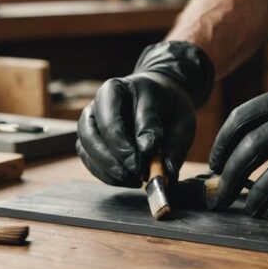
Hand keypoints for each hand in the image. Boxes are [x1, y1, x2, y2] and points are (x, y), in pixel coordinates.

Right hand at [76, 41, 213, 186]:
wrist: (162, 101)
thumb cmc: (170, 109)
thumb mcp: (181, 120)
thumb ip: (173, 145)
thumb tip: (163, 172)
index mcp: (117, 88)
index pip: (116, 115)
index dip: (130, 138)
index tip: (149, 153)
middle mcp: (98, 102)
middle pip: (94, 131)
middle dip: (116, 156)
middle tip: (138, 173)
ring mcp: (90, 120)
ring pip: (86, 146)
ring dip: (109, 168)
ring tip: (135, 180)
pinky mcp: (88, 139)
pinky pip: (88, 159)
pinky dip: (105, 174)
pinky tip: (126, 179)